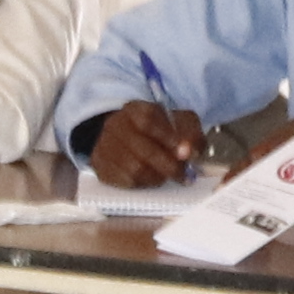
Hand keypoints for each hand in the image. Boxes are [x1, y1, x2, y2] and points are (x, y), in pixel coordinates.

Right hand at [82, 99, 208, 187]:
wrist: (129, 136)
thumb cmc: (160, 129)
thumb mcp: (180, 122)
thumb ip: (191, 134)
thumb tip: (189, 152)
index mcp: (135, 109)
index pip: (147, 121)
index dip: (167, 138)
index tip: (184, 152)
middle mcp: (116, 125)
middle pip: (142, 150)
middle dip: (169, 166)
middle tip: (184, 174)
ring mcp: (105, 146)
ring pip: (134, 169)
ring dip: (157, 177)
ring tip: (166, 175)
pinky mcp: (101, 166)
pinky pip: (125, 181)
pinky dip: (144, 183)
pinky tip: (151, 178)